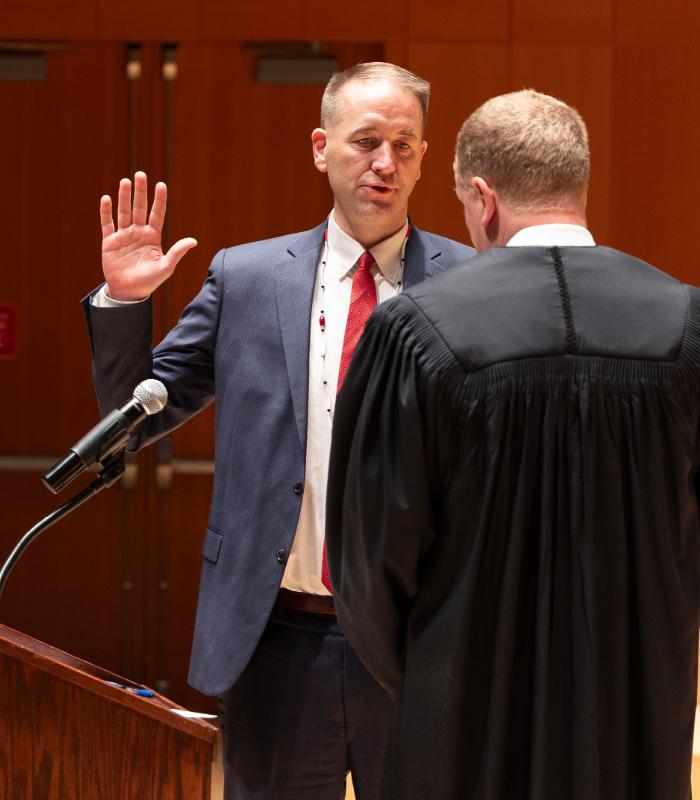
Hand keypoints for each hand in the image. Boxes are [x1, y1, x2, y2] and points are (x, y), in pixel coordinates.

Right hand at [100, 171, 196, 300]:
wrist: (129, 292)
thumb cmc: (149, 281)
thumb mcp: (166, 267)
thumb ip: (177, 252)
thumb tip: (194, 241)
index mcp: (153, 237)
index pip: (157, 214)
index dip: (159, 200)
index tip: (161, 184)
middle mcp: (138, 233)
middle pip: (140, 208)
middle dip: (140, 192)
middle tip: (140, 174)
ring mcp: (123, 236)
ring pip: (124, 212)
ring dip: (124, 197)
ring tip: (125, 181)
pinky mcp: (109, 242)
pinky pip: (107, 224)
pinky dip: (106, 212)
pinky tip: (107, 199)